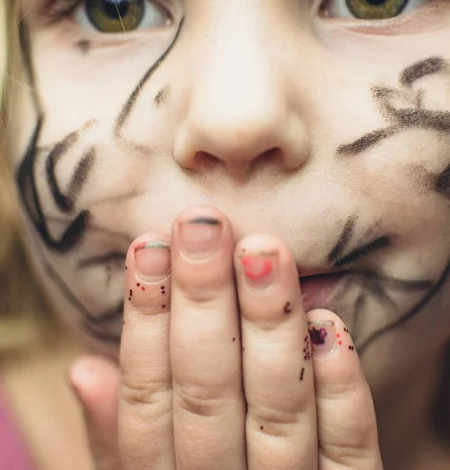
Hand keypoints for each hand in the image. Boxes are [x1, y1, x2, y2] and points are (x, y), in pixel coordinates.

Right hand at [70, 205, 383, 469]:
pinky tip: (329, 326)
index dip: (145, 319)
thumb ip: (115, 439)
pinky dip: (340, 392)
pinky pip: (348, 454)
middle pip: (207, 395)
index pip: (146, 397)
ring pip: (276, 415)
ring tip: (264, 250)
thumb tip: (83, 367)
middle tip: (204, 224)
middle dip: (203, 304)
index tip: (148, 245)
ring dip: (269, 329)